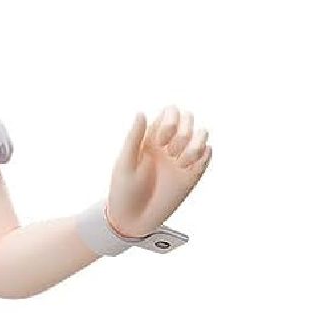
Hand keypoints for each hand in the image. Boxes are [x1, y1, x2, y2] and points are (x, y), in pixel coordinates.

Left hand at [106, 106, 211, 239]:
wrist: (133, 219)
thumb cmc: (123, 190)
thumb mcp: (125, 163)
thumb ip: (134, 137)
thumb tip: (141, 112)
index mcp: (152, 137)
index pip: (171, 111)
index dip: (171, 120)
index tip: (159, 142)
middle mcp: (169, 144)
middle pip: (189, 119)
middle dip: (184, 131)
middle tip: (170, 152)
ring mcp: (182, 159)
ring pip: (203, 134)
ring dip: (196, 143)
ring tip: (181, 162)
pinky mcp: (192, 175)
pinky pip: (208, 154)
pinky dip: (203, 156)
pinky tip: (187, 168)